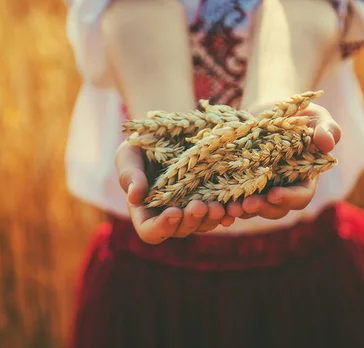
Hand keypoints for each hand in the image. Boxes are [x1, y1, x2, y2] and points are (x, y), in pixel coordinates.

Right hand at [115, 140, 234, 243]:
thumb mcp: (130, 154)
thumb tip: (135, 197)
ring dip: (211, 219)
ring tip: (218, 207)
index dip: (162, 227)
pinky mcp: (211, 197)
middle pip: (180, 231)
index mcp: (146, 210)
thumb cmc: (141, 144)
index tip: (174, 212)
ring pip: (203, 225)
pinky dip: (227, 212)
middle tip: (199, 206)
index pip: (150, 231)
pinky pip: (221, 212)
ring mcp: (192, 207)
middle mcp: (170, 214)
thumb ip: (129, 174)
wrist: (168, 131)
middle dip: (191, 221)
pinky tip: (233, 207)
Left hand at [226, 102, 340, 219]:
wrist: (271, 111)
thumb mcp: (318, 118)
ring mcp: (261, 189)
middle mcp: (283, 190)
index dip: (289, 198)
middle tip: (246, 204)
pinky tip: (214, 201)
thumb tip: (327, 143)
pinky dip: (225, 201)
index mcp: (305, 179)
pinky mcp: (241, 183)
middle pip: (275, 209)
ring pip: (252, 208)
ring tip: (229, 206)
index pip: (301, 196)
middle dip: (261, 208)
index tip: (274, 194)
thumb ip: (327, 129)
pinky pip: (233, 197)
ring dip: (241, 210)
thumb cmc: (301, 115)